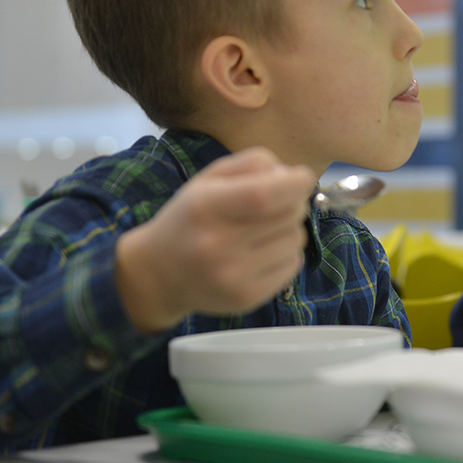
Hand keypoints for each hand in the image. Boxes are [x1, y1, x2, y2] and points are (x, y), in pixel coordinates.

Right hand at [115, 147, 317, 333]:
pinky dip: (286, 253)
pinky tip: (262, 252)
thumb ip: (252, 164)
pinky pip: (293, 265)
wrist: (160, 273)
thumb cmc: (191, 217)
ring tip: (263, 230)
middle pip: (287, 215)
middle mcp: (217, 244)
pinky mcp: (247, 298)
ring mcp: (233, 276)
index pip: (263, 195)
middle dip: (293, 202)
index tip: (303, 177)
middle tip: (277, 203)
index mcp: (205, 207)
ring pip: (295, 239)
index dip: (293, 183)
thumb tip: (293, 175)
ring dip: (289, 228)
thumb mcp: (209, 179)